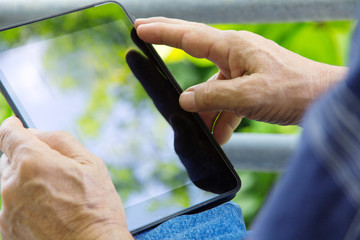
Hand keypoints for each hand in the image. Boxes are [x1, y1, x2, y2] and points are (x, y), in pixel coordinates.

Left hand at [0, 117, 132, 239]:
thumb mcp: (91, 164)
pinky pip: (10, 208)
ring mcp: (6, 211)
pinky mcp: (6, 230)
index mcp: (32, 163)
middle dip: (26, 159)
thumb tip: (34, 132)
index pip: (8, 134)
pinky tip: (49, 214)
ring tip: (55, 198)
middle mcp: (11, 186)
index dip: (12, 127)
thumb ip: (59, 140)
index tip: (15, 125)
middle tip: (53, 172)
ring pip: (9, 185)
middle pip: (8, 161)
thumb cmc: (97, 208)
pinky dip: (25, 206)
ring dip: (26, 184)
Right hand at [135, 17, 346, 143]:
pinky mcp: (250, 85)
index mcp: (234, 47)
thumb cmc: (294, 90)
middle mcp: (236, 53)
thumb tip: (184, 101)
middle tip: (144, 36)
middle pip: (195, 46)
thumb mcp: (249, 96)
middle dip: (169, 42)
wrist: (323, 99)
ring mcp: (243, 69)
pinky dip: (222, 117)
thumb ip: (213, 98)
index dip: (162, 32)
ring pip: (212, 85)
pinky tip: (221, 136)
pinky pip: (228, 100)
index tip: (140, 28)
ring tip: (200, 128)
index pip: (190, 35)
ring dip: (204, 107)